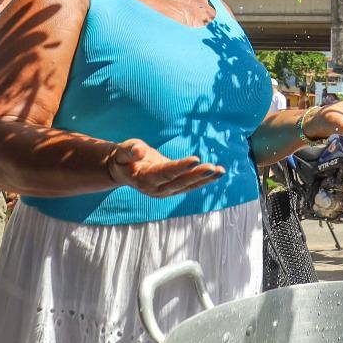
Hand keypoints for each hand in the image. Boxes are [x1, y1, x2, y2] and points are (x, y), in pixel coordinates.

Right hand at [105, 139, 224, 197]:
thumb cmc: (124, 157)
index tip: (195, 159)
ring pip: (187, 186)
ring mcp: (165, 192)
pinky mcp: (172, 190)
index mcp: (144, 179)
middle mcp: (156, 189)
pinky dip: (203, 180)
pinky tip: (216, 173)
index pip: (165, 173)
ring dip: (205, 179)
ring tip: (220, 170)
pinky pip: (189, 186)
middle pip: (179, 182)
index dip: (180, 167)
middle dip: (197, 175)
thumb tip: (138, 150)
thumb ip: (128, 151)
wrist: (123, 170)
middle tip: (212, 167)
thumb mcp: (122, 151)